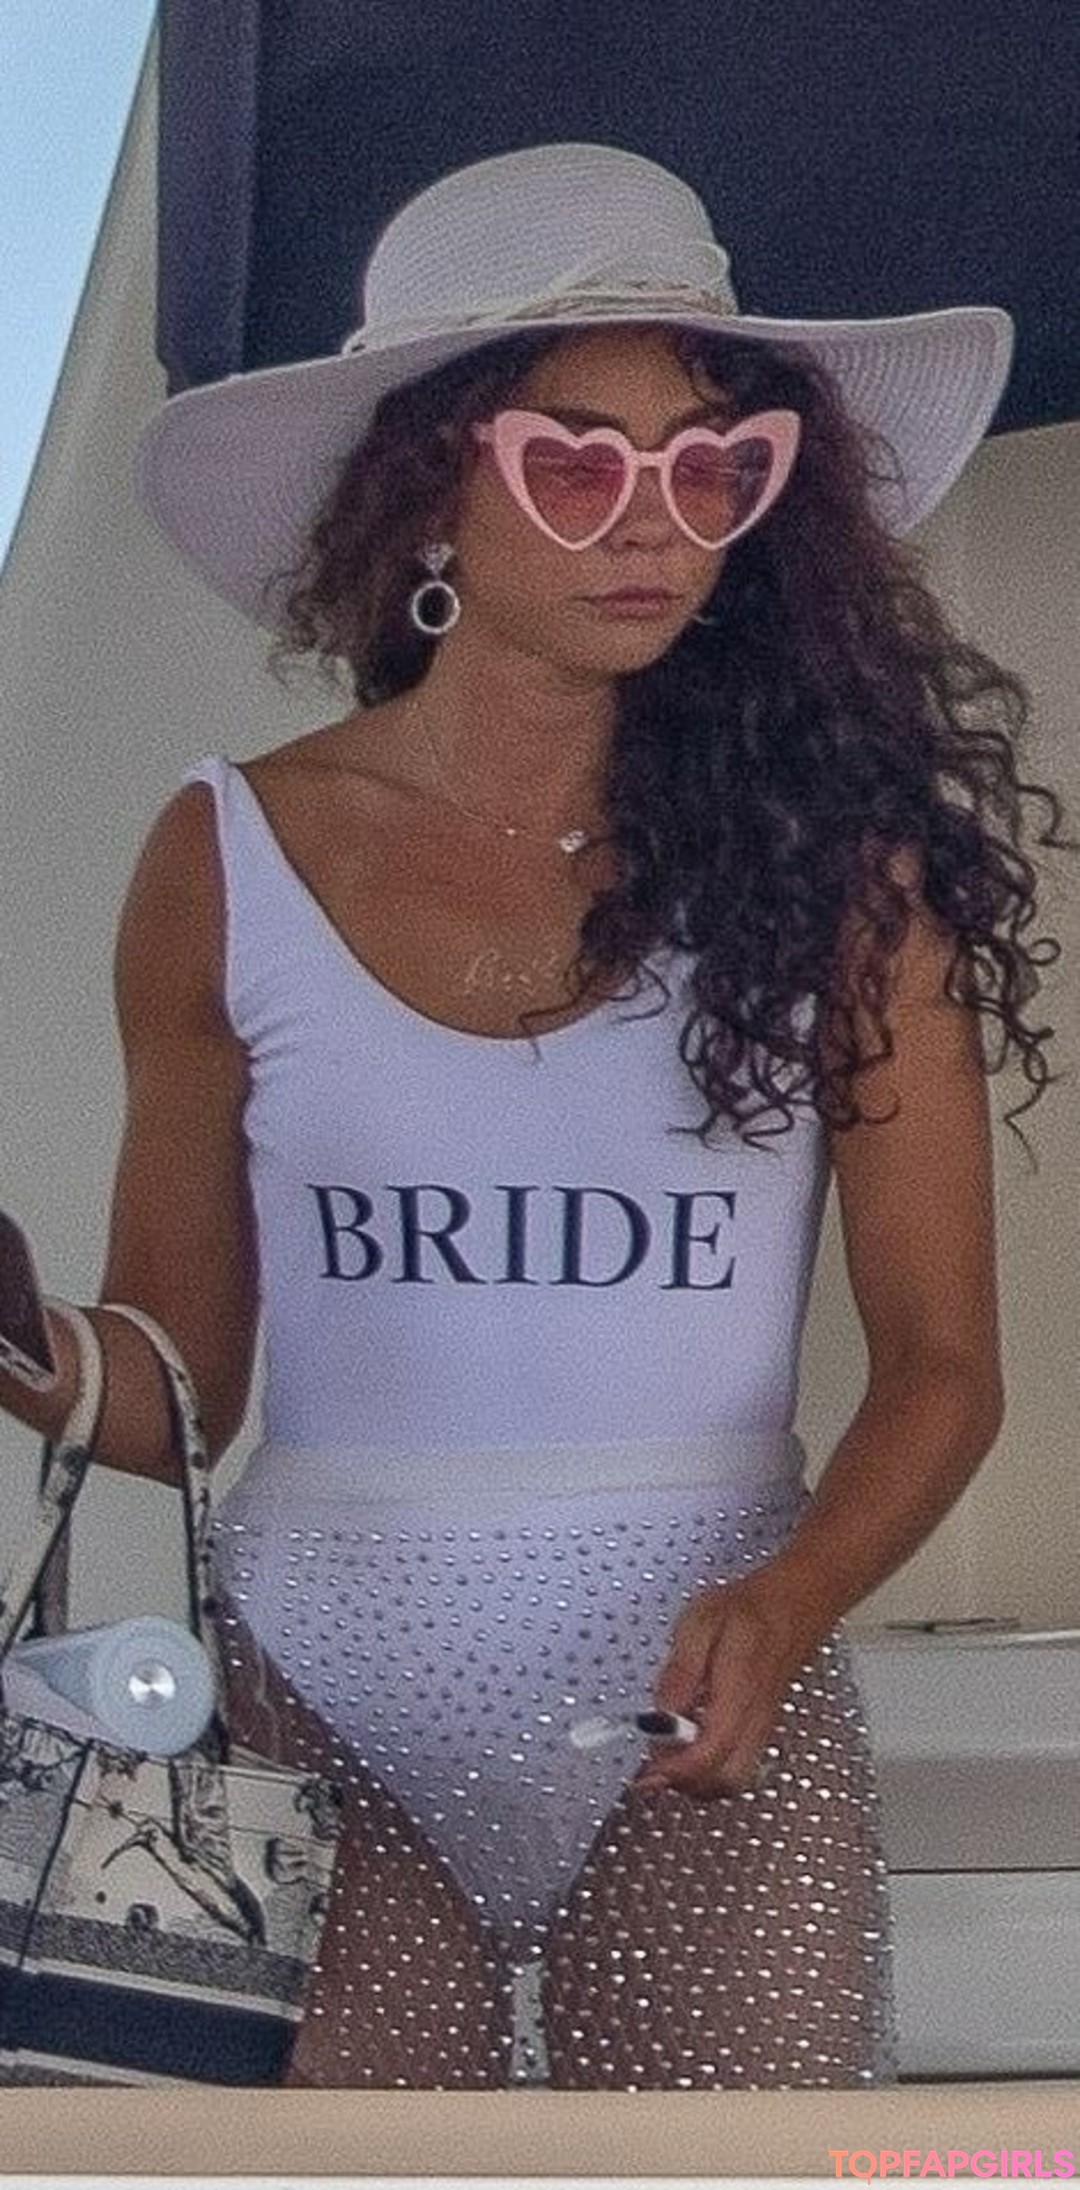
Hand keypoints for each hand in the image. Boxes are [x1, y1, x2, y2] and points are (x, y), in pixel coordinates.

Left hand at [631, 1572, 828, 1799]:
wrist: (792, 1607)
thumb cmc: (746, 1612)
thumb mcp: (700, 1623)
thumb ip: (680, 1671)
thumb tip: (658, 1715)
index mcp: (738, 1691)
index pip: (711, 1752)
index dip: (675, 1770)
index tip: (645, 1772)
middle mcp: (754, 1719)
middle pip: (724, 1780)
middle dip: (685, 1783)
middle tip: (652, 1764)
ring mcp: (761, 1729)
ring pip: (733, 1780)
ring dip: (696, 1780)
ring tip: (667, 1755)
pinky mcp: (760, 1731)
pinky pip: (737, 1766)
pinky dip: (709, 1769)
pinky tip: (688, 1746)